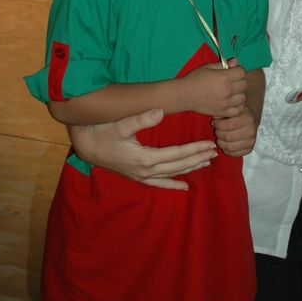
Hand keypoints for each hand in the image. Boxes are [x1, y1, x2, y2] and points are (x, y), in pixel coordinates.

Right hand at [68, 108, 216, 191]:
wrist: (86, 145)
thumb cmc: (103, 131)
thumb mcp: (120, 123)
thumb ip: (140, 119)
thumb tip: (160, 112)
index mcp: (144, 158)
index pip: (177, 154)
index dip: (195, 149)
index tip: (209, 144)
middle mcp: (145, 171)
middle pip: (178, 165)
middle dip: (198, 158)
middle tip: (215, 151)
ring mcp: (141, 176)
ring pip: (172, 175)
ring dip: (190, 168)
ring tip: (207, 162)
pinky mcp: (137, 177)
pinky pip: (159, 184)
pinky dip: (173, 185)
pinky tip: (185, 188)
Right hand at [180, 63, 246, 117]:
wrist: (184, 95)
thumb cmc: (194, 79)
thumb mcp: (208, 67)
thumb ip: (223, 65)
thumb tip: (236, 61)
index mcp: (224, 77)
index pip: (242, 72)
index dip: (238, 70)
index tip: (233, 72)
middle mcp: (227, 90)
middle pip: (244, 84)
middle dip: (239, 81)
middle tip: (232, 82)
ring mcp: (226, 102)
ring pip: (243, 98)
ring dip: (239, 94)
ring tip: (231, 93)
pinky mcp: (223, 112)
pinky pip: (238, 110)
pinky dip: (237, 107)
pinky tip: (231, 103)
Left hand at [214, 105, 257, 156]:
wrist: (250, 118)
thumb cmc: (238, 113)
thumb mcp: (232, 109)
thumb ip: (223, 112)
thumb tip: (214, 119)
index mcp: (247, 118)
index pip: (228, 125)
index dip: (218, 125)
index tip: (214, 122)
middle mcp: (251, 131)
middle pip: (228, 137)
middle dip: (218, 134)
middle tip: (216, 130)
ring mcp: (251, 141)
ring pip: (230, 147)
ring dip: (221, 143)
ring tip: (219, 137)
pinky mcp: (249, 149)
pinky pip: (234, 154)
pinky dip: (226, 150)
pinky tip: (225, 143)